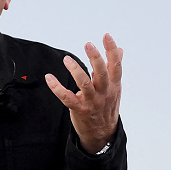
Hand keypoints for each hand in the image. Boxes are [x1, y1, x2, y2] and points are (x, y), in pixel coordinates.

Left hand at [45, 34, 122, 153]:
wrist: (102, 134)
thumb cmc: (107, 105)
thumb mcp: (115, 87)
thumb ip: (114, 68)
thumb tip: (121, 50)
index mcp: (113, 85)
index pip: (115, 65)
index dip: (112, 50)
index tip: (106, 36)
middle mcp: (104, 92)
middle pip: (102, 73)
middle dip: (95, 58)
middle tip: (88, 44)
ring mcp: (92, 101)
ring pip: (85, 84)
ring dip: (75, 70)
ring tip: (67, 59)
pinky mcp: (79, 109)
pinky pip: (66, 97)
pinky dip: (57, 87)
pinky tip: (49, 78)